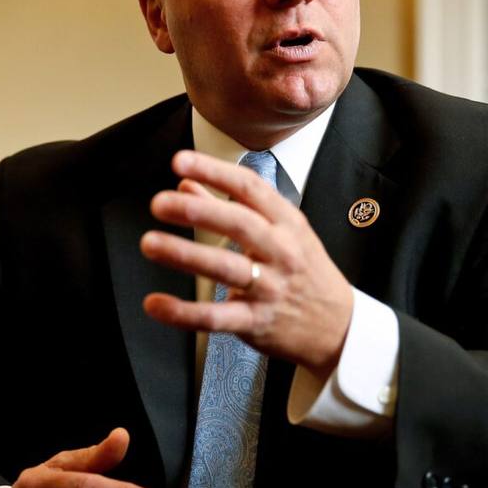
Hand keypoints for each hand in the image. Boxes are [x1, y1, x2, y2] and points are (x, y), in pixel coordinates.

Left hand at [140, 149, 354, 379]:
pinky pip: (216, 318)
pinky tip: (154, 305)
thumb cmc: (303, 270)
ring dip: (184, 254)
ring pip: (225, 268)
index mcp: (287, 222)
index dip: (214, 172)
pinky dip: (184, 313)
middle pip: (239, 225)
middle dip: (198, 211)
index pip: (250, 188)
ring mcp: (270, 288)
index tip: (179, 161)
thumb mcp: (281, 231)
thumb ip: (231, 206)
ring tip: (149, 243)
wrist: (338, 327)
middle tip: (159, 203)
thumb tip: (184, 183)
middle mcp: (281, 251)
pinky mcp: (257, 322)